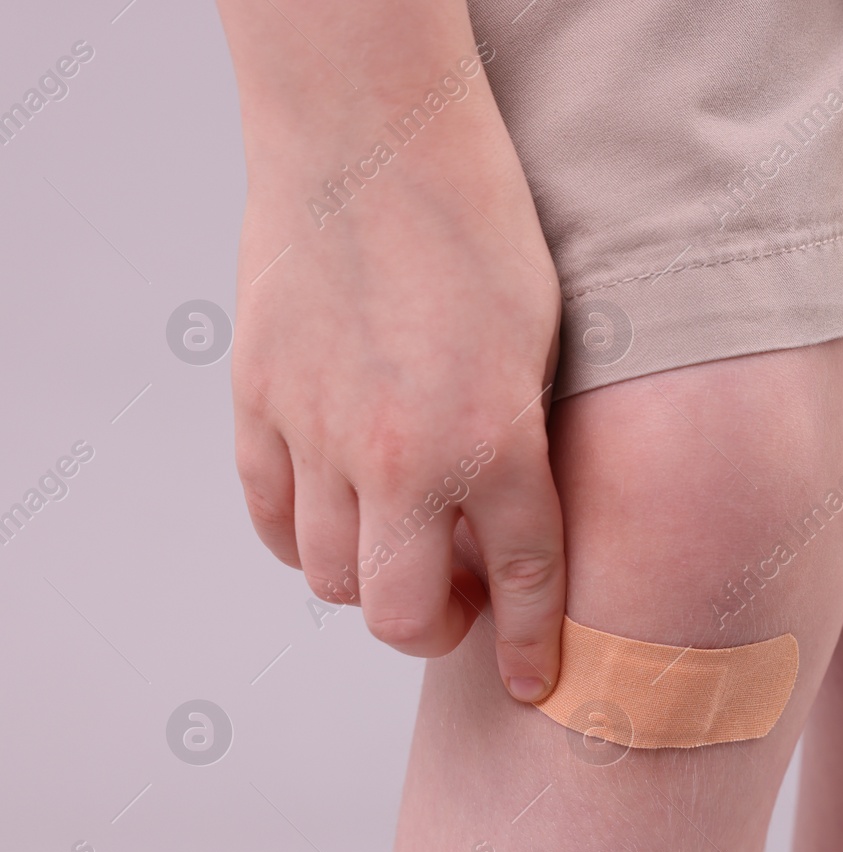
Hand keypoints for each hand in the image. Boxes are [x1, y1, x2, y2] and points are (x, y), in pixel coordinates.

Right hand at [230, 103, 566, 701]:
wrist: (373, 136)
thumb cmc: (478, 223)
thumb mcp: (544, 341)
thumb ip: (524, 444)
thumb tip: (505, 524)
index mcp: (497, 440)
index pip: (524, 582)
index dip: (534, 647)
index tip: (539, 684)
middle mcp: (404, 456)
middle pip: (399, 614)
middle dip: (434, 630)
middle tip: (454, 606)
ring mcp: (318, 431)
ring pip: (328, 575)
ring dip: (368, 581)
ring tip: (399, 547)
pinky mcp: (259, 400)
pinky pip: (270, 516)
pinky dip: (301, 537)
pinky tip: (334, 515)